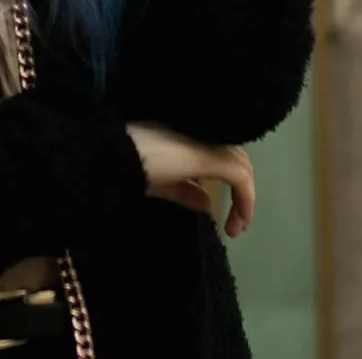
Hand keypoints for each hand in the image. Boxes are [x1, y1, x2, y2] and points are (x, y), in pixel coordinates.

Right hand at [127, 123, 254, 237]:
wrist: (117, 154)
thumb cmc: (131, 164)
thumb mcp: (161, 182)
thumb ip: (185, 191)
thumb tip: (208, 202)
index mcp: (193, 137)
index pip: (224, 155)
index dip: (231, 183)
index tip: (226, 216)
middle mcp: (205, 135)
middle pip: (236, 159)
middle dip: (240, 193)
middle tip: (234, 224)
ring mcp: (208, 142)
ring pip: (241, 167)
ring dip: (243, 199)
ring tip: (235, 227)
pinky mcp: (209, 154)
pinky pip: (239, 177)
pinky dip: (245, 199)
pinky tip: (238, 221)